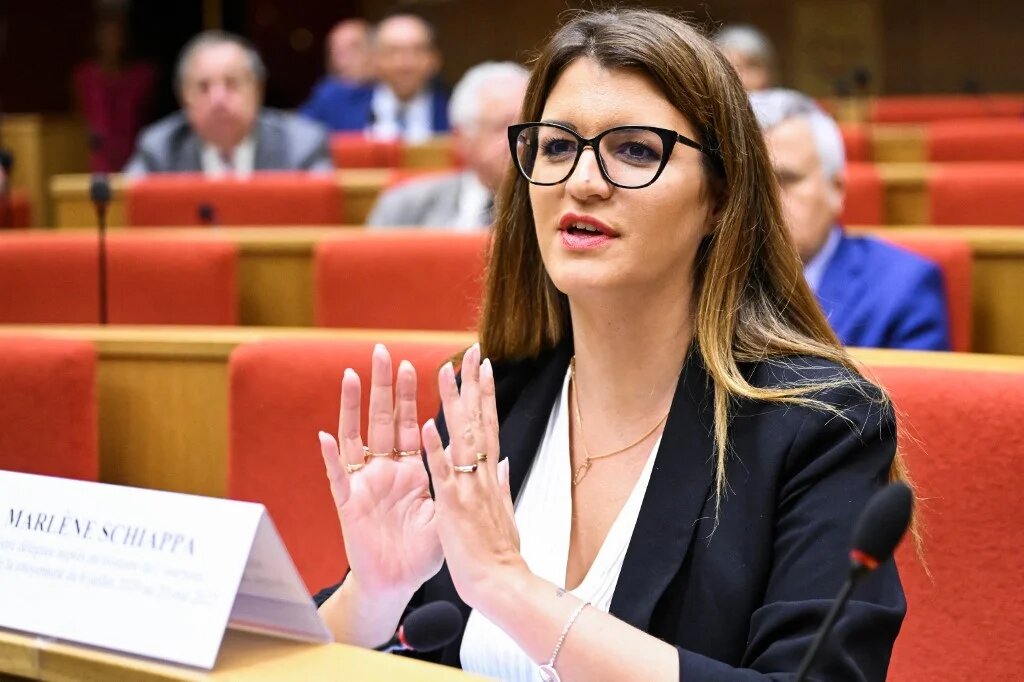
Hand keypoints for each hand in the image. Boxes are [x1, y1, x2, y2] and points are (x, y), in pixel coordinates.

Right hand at [319, 344, 443, 599]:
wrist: (399, 583)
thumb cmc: (422, 549)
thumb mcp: (447, 510)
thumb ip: (456, 481)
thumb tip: (491, 455)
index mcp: (412, 468)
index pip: (412, 422)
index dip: (415, 394)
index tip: (420, 362)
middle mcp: (386, 469)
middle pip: (383, 418)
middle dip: (384, 385)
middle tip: (382, 350)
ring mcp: (365, 484)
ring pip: (357, 437)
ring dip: (353, 407)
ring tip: (353, 375)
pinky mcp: (349, 505)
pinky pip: (338, 478)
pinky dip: (331, 458)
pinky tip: (325, 437)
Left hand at [421, 343, 527, 610]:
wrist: (501, 583)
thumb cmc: (499, 553)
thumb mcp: (504, 513)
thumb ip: (501, 485)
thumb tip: (504, 464)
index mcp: (491, 476)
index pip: (489, 426)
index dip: (486, 395)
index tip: (484, 367)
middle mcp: (482, 475)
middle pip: (478, 421)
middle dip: (473, 385)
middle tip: (470, 352)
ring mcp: (468, 487)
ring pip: (460, 437)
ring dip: (453, 403)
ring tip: (445, 372)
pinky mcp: (452, 506)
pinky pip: (442, 473)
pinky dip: (435, 449)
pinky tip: (427, 425)